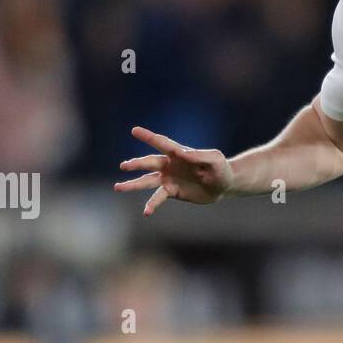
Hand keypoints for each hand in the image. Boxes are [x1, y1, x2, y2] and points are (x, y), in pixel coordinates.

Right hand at [114, 127, 234, 215]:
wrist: (224, 185)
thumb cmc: (220, 168)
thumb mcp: (215, 159)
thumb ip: (200, 155)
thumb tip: (183, 154)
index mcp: (179, 153)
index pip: (161, 143)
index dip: (148, 137)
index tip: (134, 130)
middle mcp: (170, 164)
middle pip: (149, 163)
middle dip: (136, 164)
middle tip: (123, 166)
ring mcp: (169, 178)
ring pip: (147, 181)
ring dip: (133, 184)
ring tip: (118, 188)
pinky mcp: (172, 191)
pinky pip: (158, 197)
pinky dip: (151, 205)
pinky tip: (146, 212)